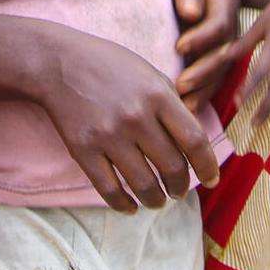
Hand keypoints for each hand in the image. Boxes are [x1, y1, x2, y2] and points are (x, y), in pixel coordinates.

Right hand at [38, 33, 219, 211]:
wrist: (57, 63)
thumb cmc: (109, 65)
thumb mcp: (149, 73)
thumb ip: (173, 103)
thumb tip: (194, 140)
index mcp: (157, 95)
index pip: (194, 141)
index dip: (208, 166)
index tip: (212, 180)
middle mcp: (136, 117)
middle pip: (172, 168)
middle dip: (181, 187)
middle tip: (179, 190)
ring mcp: (108, 135)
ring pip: (144, 186)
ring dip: (156, 200)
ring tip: (158, 200)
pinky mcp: (83, 150)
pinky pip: (110, 190)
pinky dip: (124, 205)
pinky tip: (131, 206)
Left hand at [165, 0, 240, 112]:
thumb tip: (190, 13)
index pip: (219, 24)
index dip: (201, 37)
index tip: (179, 46)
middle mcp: (232, 23)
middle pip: (224, 52)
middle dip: (203, 72)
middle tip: (180, 86)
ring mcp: (228, 40)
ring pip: (224, 70)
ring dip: (206, 90)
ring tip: (187, 106)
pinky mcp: (219, 52)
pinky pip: (218, 76)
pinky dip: (206, 93)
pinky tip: (191, 108)